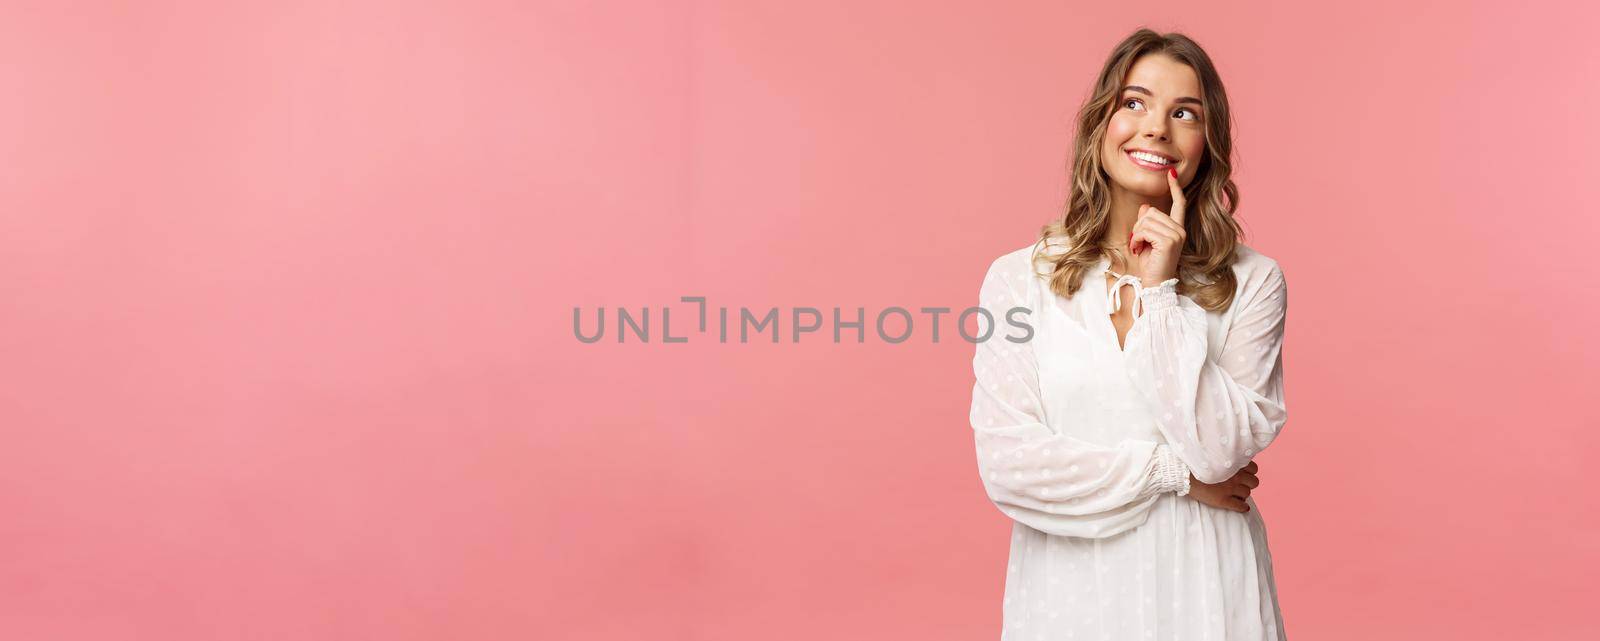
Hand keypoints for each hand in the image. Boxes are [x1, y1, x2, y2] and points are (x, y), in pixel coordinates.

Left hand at [1128, 167, 1186, 284]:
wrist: (1153, 284)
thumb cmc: (1150, 264)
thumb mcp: (1146, 240)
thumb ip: (1147, 223)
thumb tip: (1145, 207)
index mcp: (1177, 228)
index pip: (1179, 203)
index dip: (1175, 188)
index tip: (1172, 173)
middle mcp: (1180, 230)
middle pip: (1151, 212)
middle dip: (1138, 226)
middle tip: (1139, 242)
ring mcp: (1176, 235)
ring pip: (1146, 220)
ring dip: (1136, 234)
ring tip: (1139, 247)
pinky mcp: (1169, 241)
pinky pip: (1144, 230)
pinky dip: (1136, 239)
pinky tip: (1138, 249)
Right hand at [1184, 460, 1257, 512]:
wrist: (1183, 472)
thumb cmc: (1195, 461)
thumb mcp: (1213, 454)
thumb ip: (1225, 458)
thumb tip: (1232, 462)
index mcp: (1233, 463)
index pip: (1254, 468)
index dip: (1249, 472)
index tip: (1243, 473)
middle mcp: (1235, 476)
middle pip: (1254, 482)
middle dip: (1248, 483)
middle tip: (1240, 484)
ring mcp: (1230, 489)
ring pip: (1247, 493)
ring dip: (1243, 494)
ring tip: (1236, 494)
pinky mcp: (1223, 500)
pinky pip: (1240, 506)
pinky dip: (1243, 507)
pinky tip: (1243, 507)